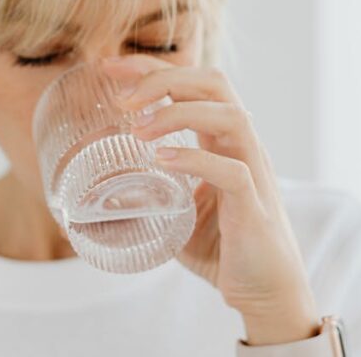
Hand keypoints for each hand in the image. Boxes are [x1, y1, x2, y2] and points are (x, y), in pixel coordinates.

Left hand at [101, 55, 320, 345]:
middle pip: (215, 84)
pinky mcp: (254, 208)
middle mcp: (242, 147)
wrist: (266, 293)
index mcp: (223, 140)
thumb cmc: (223, 249)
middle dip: (165, 78)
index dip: (152, 68)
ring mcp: (253, 173)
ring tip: (138, 129)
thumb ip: (146, 197)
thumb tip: (94, 196)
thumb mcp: (175, 213)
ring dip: (179, 113)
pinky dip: (196, 159)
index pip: (193, 84)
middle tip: (123, 98)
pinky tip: (162, 161)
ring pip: (230, 116)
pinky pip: (233, 170)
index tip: (109, 67)